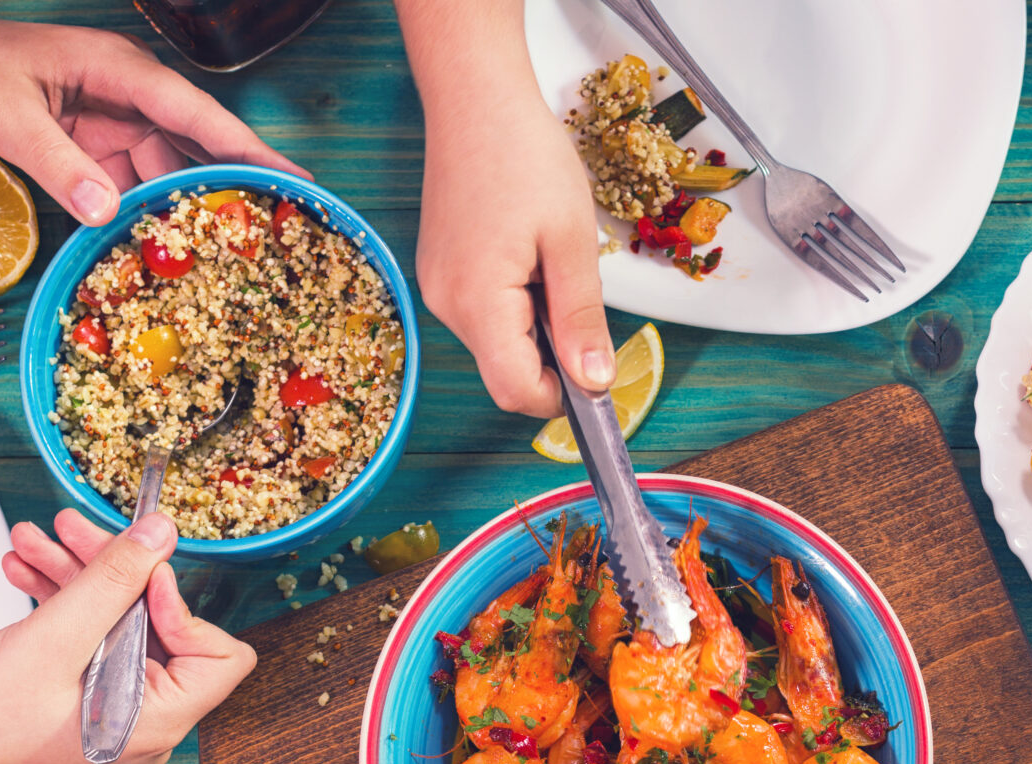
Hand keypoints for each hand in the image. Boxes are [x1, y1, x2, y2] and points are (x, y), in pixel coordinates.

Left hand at [0, 6, 306, 224]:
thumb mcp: (5, 117)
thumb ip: (57, 165)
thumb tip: (108, 213)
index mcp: (117, 69)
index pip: (196, 113)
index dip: (248, 148)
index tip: (296, 180)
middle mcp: (127, 93)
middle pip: (196, 144)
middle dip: (233, 187)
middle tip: (277, 235)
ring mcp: (114, 121)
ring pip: (169, 170)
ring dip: (187, 211)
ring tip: (224, 259)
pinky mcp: (97, 147)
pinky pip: (136, 184)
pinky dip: (148, 217)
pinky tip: (163, 252)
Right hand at [0, 510, 255, 763]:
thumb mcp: (53, 640)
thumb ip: (112, 583)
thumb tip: (162, 535)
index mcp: (159, 722)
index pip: (220, 657)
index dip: (182, 607)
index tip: (137, 571)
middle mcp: (148, 721)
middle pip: (161, 627)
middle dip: (113, 572)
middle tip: (70, 528)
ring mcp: (117, 710)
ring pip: (119, 625)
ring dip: (78, 577)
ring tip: (33, 542)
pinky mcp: (87, 699)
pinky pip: (91, 640)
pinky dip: (63, 602)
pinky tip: (25, 570)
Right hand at [401, 0, 614, 413]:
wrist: (474, 97)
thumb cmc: (522, 155)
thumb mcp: (571, 241)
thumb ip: (581, 319)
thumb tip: (594, 383)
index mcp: (478, 300)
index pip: (515, 390)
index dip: (560, 397)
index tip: (595, 376)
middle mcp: (446, 303)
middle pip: (505, 372)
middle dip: (550, 358)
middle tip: (577, 297)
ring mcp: (437, 287)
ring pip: (496, 344)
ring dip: (534, 327)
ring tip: (550, 263)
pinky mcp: (439, 271)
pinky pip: (483, 313)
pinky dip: (514, 305)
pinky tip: (529, 257)